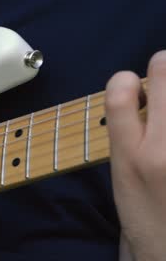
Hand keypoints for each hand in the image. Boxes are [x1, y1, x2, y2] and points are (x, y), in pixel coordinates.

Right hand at [105, 50, 165, 259]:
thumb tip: (139, 95)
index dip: (124, 80)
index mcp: (131, 154)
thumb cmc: (145, 212)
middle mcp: (164, 147)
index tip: (132, 89)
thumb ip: (128, 132)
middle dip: (162, 70)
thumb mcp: (122, 174)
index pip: (120, 91)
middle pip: (164, 71)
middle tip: (163, 80)